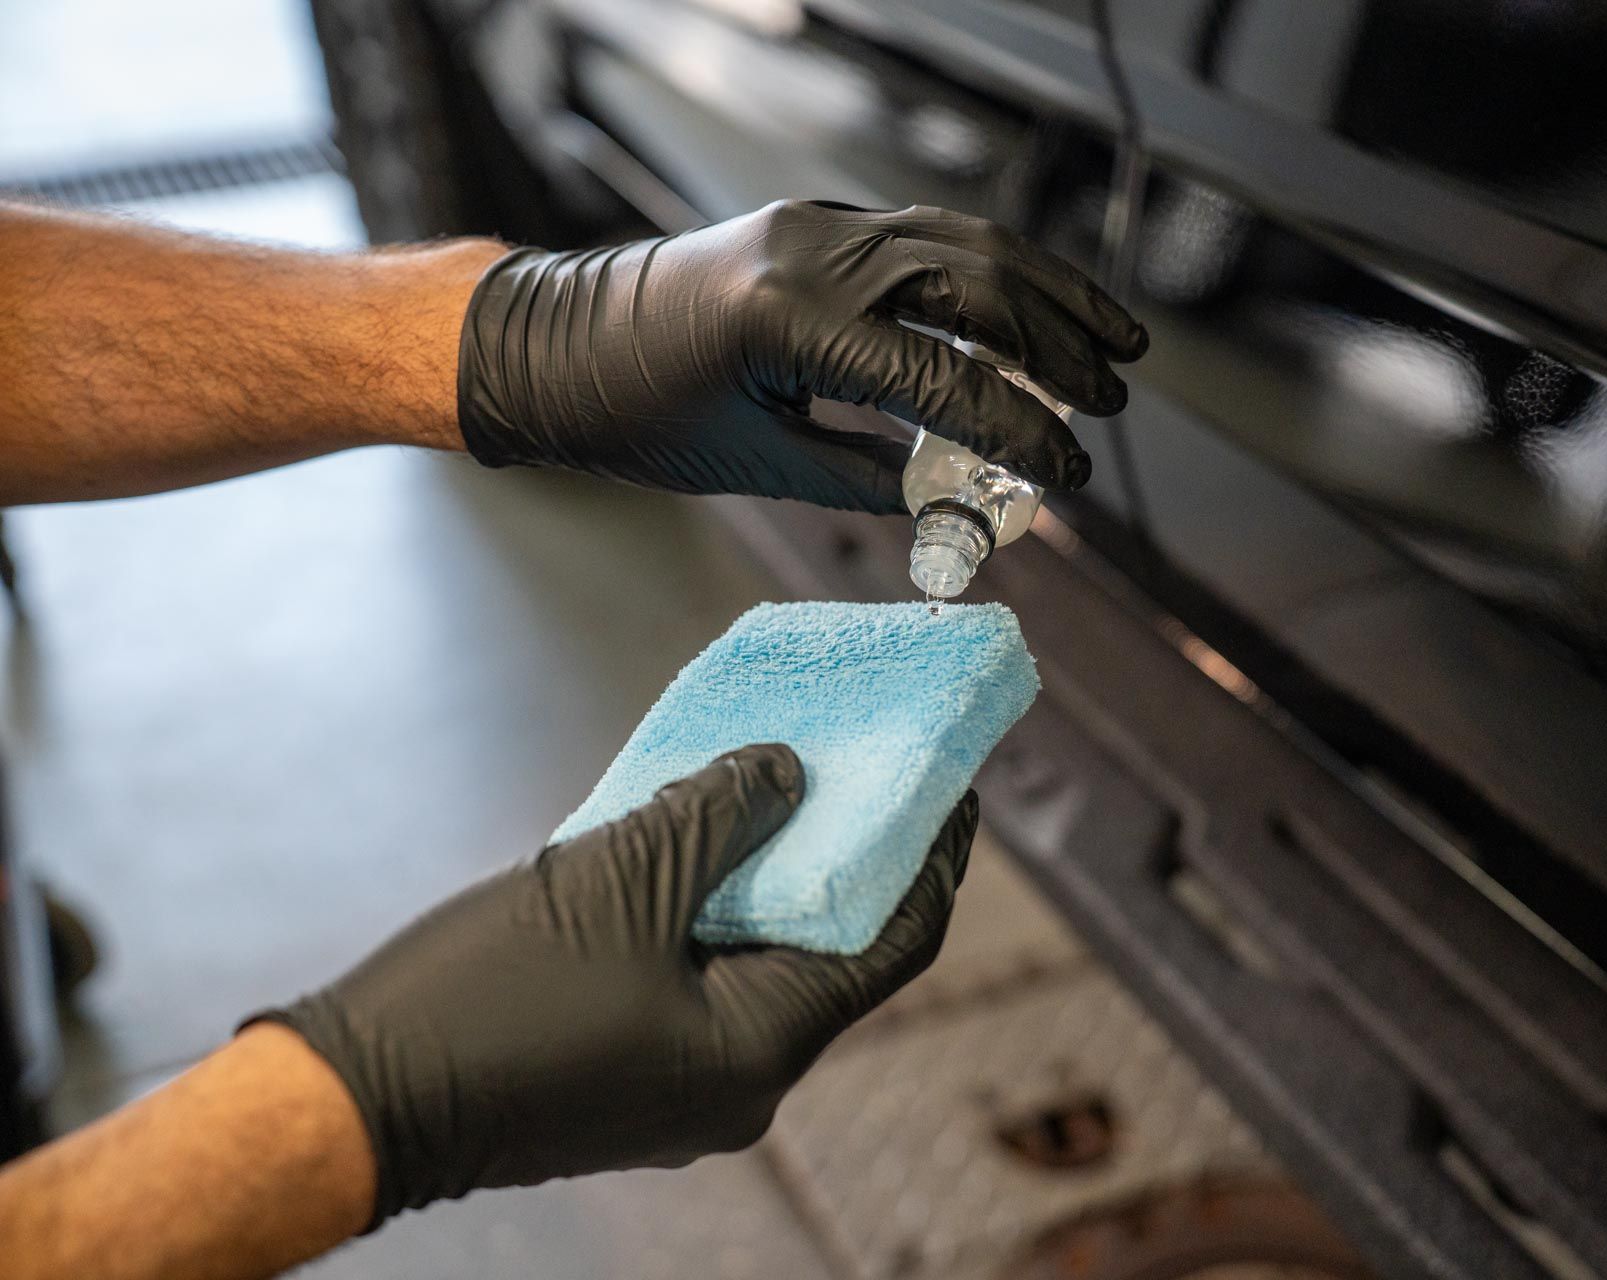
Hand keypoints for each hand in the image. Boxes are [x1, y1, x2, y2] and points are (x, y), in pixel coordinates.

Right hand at [255, 744, 975, 1226]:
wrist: (351, 1101)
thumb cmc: (487, 1001)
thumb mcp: (618, 883)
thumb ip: (718, 815)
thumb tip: (786, 773)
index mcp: (760, 1054)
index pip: (893, 944)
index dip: (933, 858)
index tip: (954, 783)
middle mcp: (739, 1082)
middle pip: (831, 950)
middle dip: (847, 854)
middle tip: (865, 766)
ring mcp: (683, 1082)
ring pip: (760, 958)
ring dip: (771, 873)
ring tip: (783, 779)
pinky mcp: (630, 1067)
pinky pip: (701, 973)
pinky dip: (712, 905)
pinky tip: (700, 834)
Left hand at [457, 200, 1147, 509]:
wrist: (551, 345)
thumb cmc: (634, 412)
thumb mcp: (755, 464)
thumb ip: (864, 481)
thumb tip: (955, 504)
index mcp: (789, 321)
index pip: (942, 378)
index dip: (1019, 432)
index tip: (1069, 473)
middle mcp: (813, 253)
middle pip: (977, 285)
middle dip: (1058, 346)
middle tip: (1111, 400)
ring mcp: (817, 225)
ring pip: (966, 242)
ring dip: (1049, 293)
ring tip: (1112, 341)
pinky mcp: (819, 222)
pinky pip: (930, 234)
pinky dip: (995, 271)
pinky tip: (1035, 306)